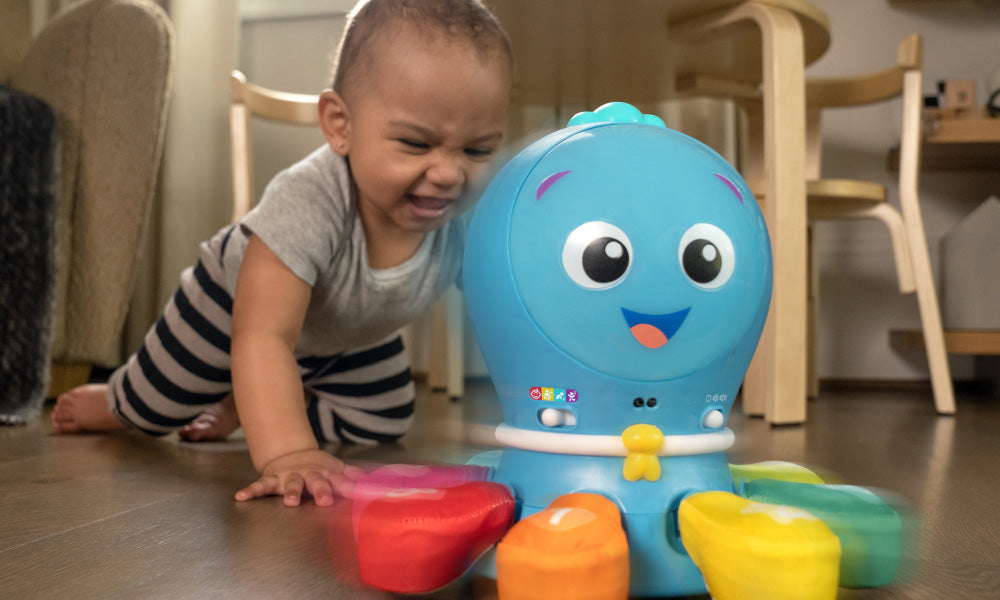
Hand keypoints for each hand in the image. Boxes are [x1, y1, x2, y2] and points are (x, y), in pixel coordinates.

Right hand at [235, 449, 364, 505]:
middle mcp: (309, 475)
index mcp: (326, 474)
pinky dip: (251, 491)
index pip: (339, 481)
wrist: (292, 454)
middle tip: (325, 501)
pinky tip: (241, 497)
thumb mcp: (337, 469)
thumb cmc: (319, 468)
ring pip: (291, 484)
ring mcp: (290, 476)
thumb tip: (374, 482)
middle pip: (317, 482)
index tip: (356, 496)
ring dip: (291, 492)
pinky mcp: (273, 478)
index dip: (347, 489)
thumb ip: (353, 477)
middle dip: (321, 491)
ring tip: (290, 502)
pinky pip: (261, 485)